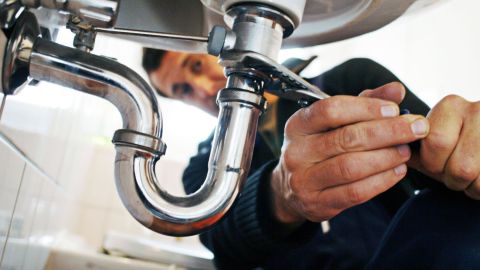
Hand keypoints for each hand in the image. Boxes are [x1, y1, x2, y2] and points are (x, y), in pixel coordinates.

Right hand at [270, 83, 428, 224]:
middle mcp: (296, 152)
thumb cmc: (318, 147)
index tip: (395, 109)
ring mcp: (303, 180)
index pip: (331, 110)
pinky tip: (397, 171)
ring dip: (386, 157)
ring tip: (406, 151)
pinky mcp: (316, 203)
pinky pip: (355, 192)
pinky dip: (381, 181)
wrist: (291, 189)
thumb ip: (364, 103)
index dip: (366, 108)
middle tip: (416, 128)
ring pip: (351, 167)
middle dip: (387, 132)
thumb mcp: (333, 122)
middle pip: (346, 139)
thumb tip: (396, 89)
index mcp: (298, 125)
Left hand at [407, 95, 479, 198]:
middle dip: (452, 179)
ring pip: (477, 177)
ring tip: (472, 176)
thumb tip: (399, 152)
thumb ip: (417, 148)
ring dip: (471, 187)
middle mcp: (478, 110)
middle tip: (455, 175)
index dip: (433, 163)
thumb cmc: (460, 146)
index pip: (435, 143)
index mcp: (451, 106)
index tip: (437, 163)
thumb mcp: (438, 141)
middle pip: (460, 166)